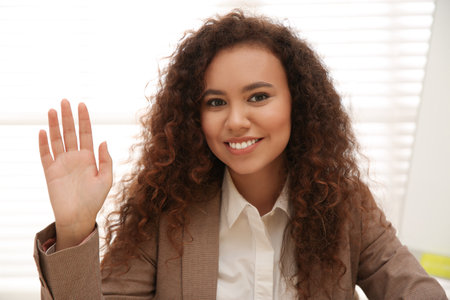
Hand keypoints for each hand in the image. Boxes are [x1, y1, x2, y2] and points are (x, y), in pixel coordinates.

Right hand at [39, 99, 112, 249]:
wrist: (79, 217)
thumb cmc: (95, 200)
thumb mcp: (106, 179)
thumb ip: (106, 160)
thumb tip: (104, 141)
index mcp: (89, 158)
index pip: (86, 134)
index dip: (84, 120)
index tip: (82, 105)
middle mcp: (75, 158)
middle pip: (70, 133)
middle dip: (68, 117)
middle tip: (65, 101)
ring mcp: (62, 163)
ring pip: (57, 140)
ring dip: (55, 125)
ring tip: (53, 110)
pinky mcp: (51, 172)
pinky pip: (45, 155)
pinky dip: (43, 143)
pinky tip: (43, 131)